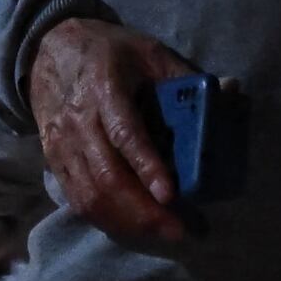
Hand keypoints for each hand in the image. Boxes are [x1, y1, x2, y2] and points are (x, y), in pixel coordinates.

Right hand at [26, 17, 193, 243]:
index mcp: (104, 88)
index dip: (147, 167)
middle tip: (177, 229)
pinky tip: (131, 226)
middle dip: (143, 210)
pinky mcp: (53, 160)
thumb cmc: (107, 50)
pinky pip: (77, 199)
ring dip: (126, 221)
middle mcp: (78, 121)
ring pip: (90, 195)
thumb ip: (185, 76)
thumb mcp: (148, 51)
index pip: (124, 134)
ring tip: (160, 232)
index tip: (170, 195)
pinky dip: (105, 219)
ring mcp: (61, 144)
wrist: (48, 47)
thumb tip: (233, 90)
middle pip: (107, 176)